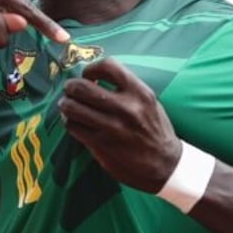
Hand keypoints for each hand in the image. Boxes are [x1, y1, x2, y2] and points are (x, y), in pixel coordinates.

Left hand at [58, 57, 181, 192]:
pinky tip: (74, 122)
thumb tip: (94, 78)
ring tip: (67, 105)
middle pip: (83, 87)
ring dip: (66, 104)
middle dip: (70, 86)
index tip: (88, 75)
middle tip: (69, 90)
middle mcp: (126, 108)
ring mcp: (112, 127)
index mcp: (140, 93)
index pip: (108, 66)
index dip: (91, 68)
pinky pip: (74, 127)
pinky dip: (70, 122)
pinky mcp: (101, 145)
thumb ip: (126, 89)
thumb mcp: (149, 103)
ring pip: (73, 107)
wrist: (166, 166)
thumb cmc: (155, 130)